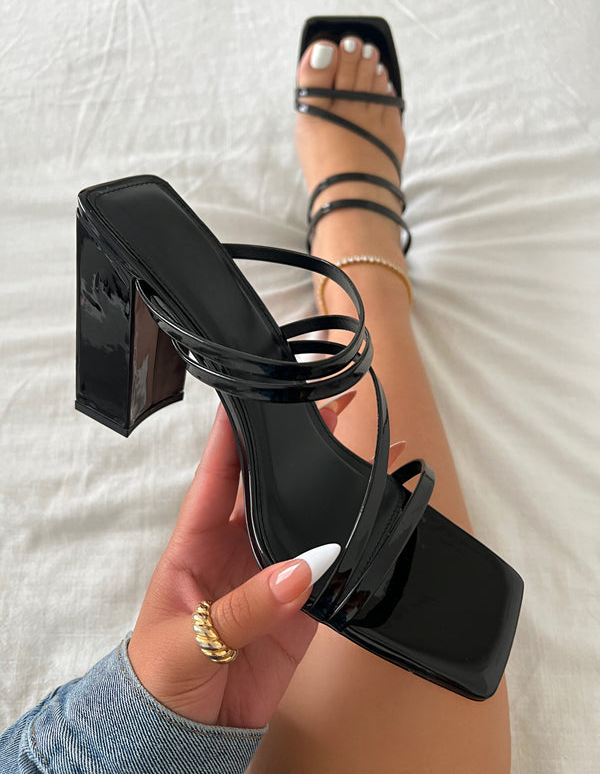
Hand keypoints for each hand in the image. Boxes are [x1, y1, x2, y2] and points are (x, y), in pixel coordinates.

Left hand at [127, 395, 354, 729]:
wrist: (188, 736)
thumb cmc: (160, 678)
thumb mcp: (187, 640)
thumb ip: (244, 607)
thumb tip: (298, 573)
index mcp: (195, 542)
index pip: (217, 474)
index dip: (233, 434)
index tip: (253, 397)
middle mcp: (235, 549)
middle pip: (268, 487)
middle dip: (293, 450)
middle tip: (322, 411)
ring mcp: (268, 575)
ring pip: (303, 520)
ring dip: (326, 490)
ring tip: (355, 452)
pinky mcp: (297, 608)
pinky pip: (329, 572)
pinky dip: (352, 549)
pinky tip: (370, 521)